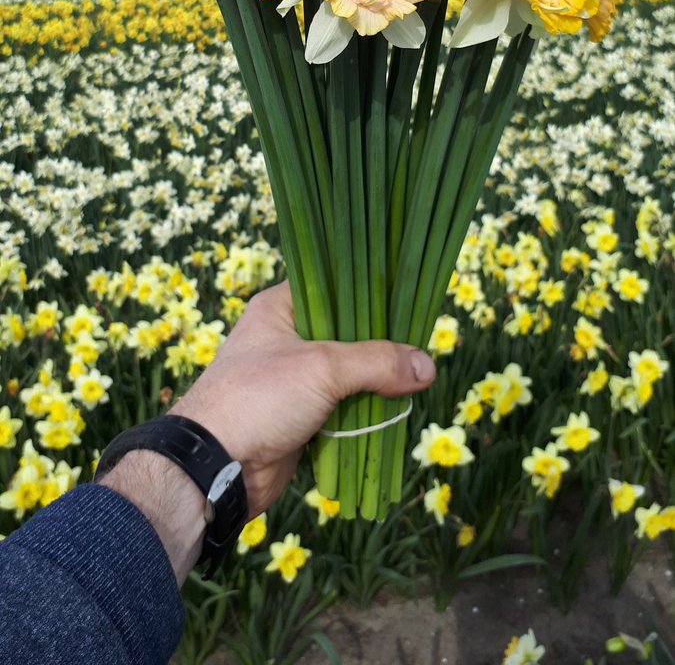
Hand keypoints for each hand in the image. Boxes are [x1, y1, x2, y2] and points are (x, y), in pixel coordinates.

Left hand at [102, 281, 435, 583]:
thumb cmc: (258, 398)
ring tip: (415, 380)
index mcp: (280, 308)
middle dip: (381, 346)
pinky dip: (363, 412)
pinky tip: (393, 410)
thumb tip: (428, 367)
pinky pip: (341, 407)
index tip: (408, 300)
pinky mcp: (299, 416)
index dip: (370, 292)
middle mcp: (285, 338)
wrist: (214, 469)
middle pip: (347, 333)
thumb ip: (377, 362)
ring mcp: (292, 379)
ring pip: (347, 374)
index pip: (333, 286)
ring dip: (374, 383)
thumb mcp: (322, 368)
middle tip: (420, 346)